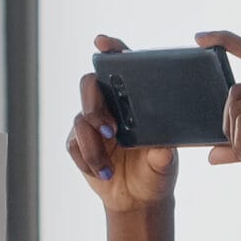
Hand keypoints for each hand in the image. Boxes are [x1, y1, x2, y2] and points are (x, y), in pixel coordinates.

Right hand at [68, 35, 177, 212]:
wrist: (138, 198)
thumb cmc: (156, 170)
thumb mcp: (165, 162)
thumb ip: (163, 154)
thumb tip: (162, 149)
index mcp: (133, 98)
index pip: (120, 66)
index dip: (110, 49)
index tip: (101, 42)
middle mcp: (110, 104)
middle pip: (89, 85)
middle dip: (94, 104)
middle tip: (109, 128)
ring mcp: (92, 123)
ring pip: (80, 120)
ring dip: (93, 145)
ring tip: (108, 167)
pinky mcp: (79, 142)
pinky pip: (74, 144)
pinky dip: (88, 160)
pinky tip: (104, 173)